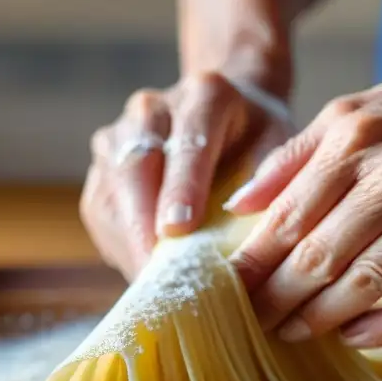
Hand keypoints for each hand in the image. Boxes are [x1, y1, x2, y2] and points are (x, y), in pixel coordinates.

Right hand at [80, 72, 293, 280]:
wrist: (224, 114)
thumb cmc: (257, 139)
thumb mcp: (280, 147)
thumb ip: (270, 179)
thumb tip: (257, 229)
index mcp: (204, 96)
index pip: (189, 141)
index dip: (182, 187)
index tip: (179, 230)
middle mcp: (152, 109)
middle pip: (136, 167)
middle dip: (144, 223)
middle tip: (158, 274)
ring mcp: (118, 137)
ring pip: (111, 194)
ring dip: (129, 243)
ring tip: (153, 285)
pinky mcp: (102, 169)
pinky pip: (101, 212)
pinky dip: (121, 246)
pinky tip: (144, 272)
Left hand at [225, 43, 381, 347]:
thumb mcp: (359, 111)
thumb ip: (297, 156)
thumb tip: (238, 206)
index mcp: (355, 138)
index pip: (286, 219)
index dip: (252, 265)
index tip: (227, 294)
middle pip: (318, 256)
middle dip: (277, 300)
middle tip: (253, 326)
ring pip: (365, 282)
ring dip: (321, 319)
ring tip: (294, 334)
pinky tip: (355, 338)